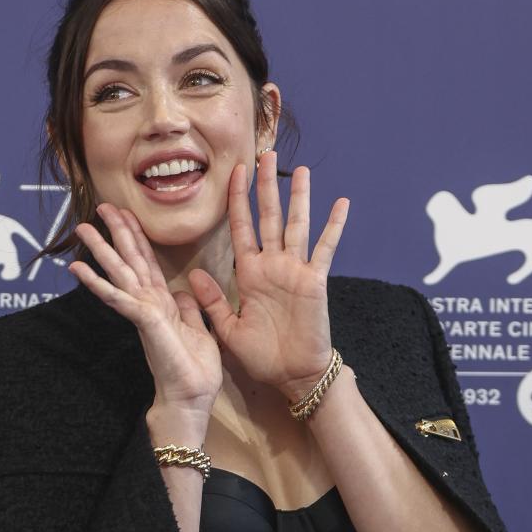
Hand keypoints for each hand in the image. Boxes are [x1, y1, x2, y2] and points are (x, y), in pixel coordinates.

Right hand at [69, 204, 222, 423]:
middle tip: (99, 207)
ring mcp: (143, 312)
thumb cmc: (195, 372)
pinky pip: (118, 299)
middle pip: (130, 259)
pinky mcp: (143, 322)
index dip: (137, 237)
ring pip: (119, 272)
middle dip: (116, 232)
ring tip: (82, 228)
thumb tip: (185, 290)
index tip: (126, 215)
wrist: (191, 401)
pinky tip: (79, 269)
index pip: (147, 262)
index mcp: (162, 303)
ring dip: (101, 250)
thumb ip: (191, 309)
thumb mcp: (201, 331)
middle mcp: (149, 303)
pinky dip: (98, 284)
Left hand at [189, 152, 349, 400]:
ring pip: (296, 225)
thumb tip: (191, 274)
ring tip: (300, 170)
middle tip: (266, 155)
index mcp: (249, 273)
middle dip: (265, 186)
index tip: (233, 172)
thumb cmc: (262, 355)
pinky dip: (333, 227)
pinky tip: (340, 203)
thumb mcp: (229, 328)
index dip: (236, 200)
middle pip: (268, 216)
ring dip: (298, 197)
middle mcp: (271, 265)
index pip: (240, 227)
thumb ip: (213, 301)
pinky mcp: (315, 281)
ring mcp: (295, 270)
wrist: (292, 376)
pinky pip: (324, 249)